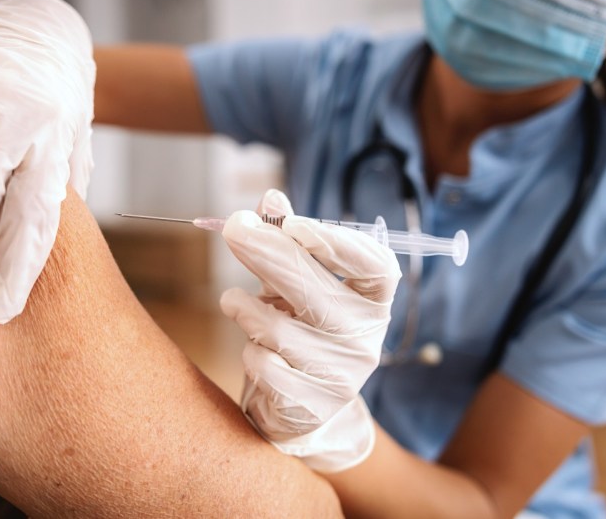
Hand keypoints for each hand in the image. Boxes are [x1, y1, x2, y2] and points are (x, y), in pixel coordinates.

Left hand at [220, 189, 400, 471]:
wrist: (303, 407)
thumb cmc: (301, 325)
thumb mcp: (296, 280)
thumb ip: (284, 239)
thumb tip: (270, 199)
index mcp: (373, 298)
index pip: (374, 266)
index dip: (336, 243)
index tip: (295, 224)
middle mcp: (365, 335)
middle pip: (317, 290)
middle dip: (268, 253)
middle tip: (234, 227)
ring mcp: (341, 373)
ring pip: (279, 329)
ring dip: (244, 308)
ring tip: (231, 301)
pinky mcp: (311, 403)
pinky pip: (264, 365)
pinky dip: (250, 351)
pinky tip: (252, 349)